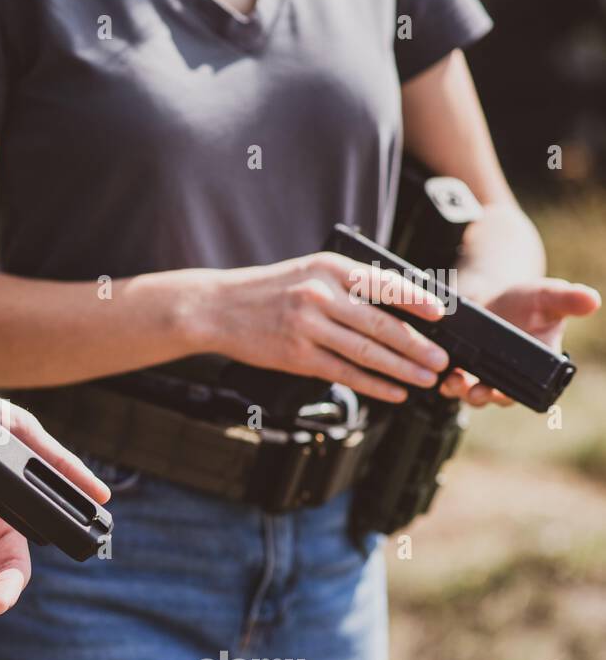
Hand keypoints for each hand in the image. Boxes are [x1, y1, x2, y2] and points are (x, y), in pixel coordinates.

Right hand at [199, 252, 451, 402]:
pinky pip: (343, 372)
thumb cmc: (267, 291)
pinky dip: (372, 384)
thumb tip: (398, 305)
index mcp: (327, 268)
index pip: (382, 283)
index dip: (416, 300)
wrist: (217, 308)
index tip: (441, 314)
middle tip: (441, 358)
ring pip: (365, 351)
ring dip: (400, 368)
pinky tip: (392, 391)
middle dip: (416, 344)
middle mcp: (319, 295)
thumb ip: (347, 283)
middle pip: (379, 323)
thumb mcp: (308, 272)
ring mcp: (307, 327)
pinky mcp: (296, 356)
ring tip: (425, 378)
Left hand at [439, 279, 600, 406]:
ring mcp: (480, 376)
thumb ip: (566, 299)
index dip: (513, 396)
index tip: (501, 395)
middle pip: (495, 397)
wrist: (490, 296)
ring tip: (452, 382)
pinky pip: (449, 381)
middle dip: (483, 397)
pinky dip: (442, 380)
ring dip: (460, 391)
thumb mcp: (545, 296)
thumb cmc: (523, 300)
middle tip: (475, 392)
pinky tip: (436, 373)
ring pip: (469, 393)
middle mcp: (507, 378)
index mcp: (534, 368)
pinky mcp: (457, 369)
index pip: (526, 391)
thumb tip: (592, 299)